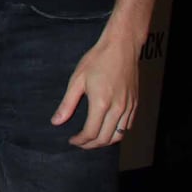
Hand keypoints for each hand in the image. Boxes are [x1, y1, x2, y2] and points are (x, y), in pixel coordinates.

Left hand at [51, 25, 139, 148]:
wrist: (122, 46)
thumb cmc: (98, 59)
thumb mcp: (77, 80)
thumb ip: (67, 104)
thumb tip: (56, 121)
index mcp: (101, 103)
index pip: (91, 133)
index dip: (80, 141)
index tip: (72, 140)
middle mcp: (117, 108)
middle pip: (105, 139)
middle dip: (90, 145)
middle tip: (80, 143)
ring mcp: (128, 106)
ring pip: (118, 136)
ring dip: (104, 142)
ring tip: (92, 139)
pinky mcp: (135, 103)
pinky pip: (127, 126)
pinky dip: (117, 133)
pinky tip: (107, 129)